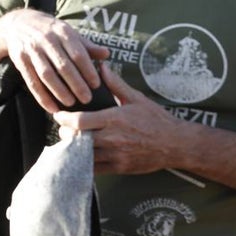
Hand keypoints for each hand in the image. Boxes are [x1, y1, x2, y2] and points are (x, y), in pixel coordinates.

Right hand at [4, 8, 109, 112]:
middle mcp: (46, 40)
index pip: (77, 53)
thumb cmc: (50, 31)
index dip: (87, 70)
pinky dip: (41, 96)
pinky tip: (51, 107)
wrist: (18, 23)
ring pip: (47, 74)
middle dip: (76, 84)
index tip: (96, 84)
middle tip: (87, 98)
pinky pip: (32, 81)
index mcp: (62, 32)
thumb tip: (107, 54)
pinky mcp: (20, 60)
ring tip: (71, 103)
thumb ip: (87, 46)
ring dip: (59, 91)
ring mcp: (32, 50)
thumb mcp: (68, 32)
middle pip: (63, 66)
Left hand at [53, 65, 182, 175]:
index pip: (79, 121)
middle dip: (65, 133)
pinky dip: (84, 163)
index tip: (58, 115)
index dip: (63, 119)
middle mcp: (112, 139)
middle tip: (64, 128)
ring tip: (70, 141)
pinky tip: (82, 155)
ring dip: (73, 148)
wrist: (176, 144)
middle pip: (76, 139)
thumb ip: (115, 84)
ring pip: (83, 155)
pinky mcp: (119, 168)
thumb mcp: (136, 98)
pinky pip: (94, 169)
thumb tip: (102, 67)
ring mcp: (115, 156)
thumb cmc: (156, 119)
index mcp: (114, 119)